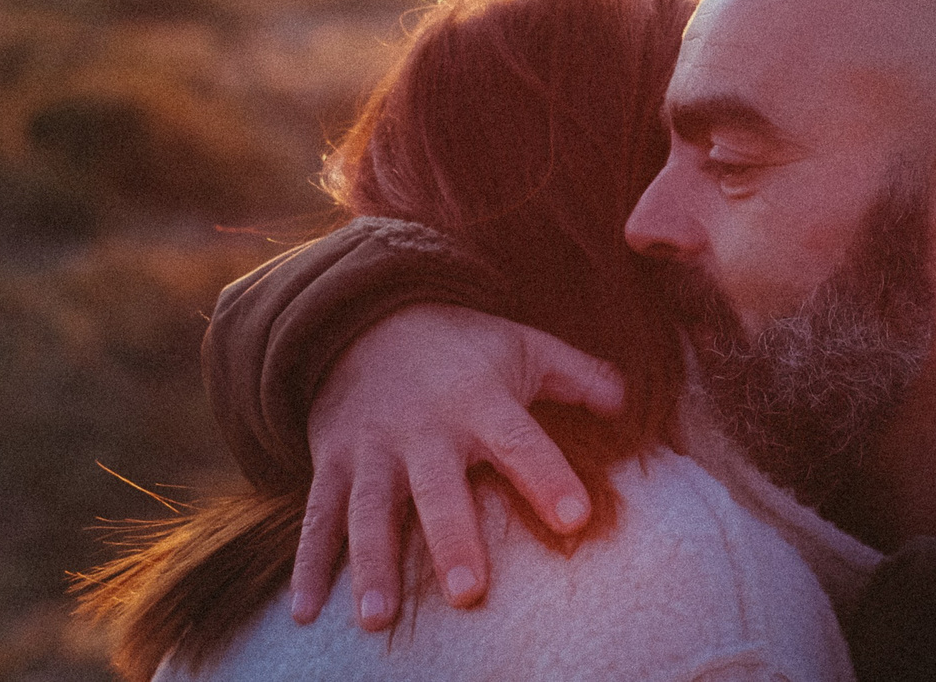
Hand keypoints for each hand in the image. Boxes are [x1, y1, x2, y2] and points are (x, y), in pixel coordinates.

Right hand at [289, 304, 625, 629]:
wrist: (364, 316)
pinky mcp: (331, 462)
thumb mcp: (520, 346)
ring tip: (377, 618)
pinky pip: (316, 517)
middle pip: (437, 489)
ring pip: (368, 510)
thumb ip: (577, 376)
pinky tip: (304, 614)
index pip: (519, 441)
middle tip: (468, 593)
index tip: (576, 518)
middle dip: (451, 538)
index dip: (547, 477)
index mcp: (478, 401)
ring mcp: (371, 448)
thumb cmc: (460, 345)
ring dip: (370, 564)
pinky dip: (308, 564)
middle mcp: (423, 428)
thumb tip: (631, 402)